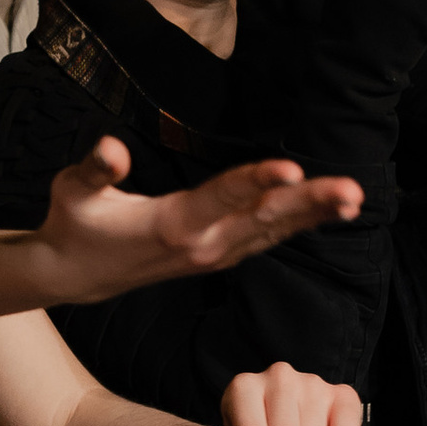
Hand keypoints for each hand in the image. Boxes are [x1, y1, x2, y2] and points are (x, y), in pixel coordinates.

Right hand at [36, 138, 360, 300]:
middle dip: (308, 203)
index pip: (220, 198)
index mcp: (172, 225)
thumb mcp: (73, 192)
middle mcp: (201, 244)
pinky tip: (327, 210)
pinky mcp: (219, 255)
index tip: (290, 168)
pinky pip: (266, 237)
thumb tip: (111, 148)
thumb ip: (95, 170)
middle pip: (262, 218)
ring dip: (313, 214)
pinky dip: (297, 223)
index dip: (254, 181)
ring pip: (271, 231)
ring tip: (353, 198)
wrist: (76, 277)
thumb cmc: (74, 225)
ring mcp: (214, 254)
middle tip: (350, 190)